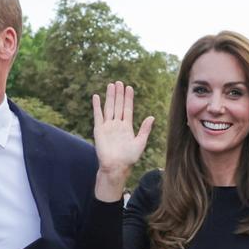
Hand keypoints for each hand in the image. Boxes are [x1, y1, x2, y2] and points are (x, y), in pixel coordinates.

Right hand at [92, 81, 153, 196]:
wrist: (116, 166)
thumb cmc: (129, 158)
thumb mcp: (140, 142)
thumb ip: (145, 129)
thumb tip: (151, 117)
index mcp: (127, 127)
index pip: (127, 109)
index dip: (128, 98)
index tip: (129, 88)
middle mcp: (117, 124)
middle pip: (118, 105)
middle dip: (119, 94)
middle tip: (119, 82)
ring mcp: (107, 126)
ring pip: (109, 107)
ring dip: (110, 97)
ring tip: (110, 85)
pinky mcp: (99, 130)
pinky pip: (97, 115)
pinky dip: (96, 106)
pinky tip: (96, 96)